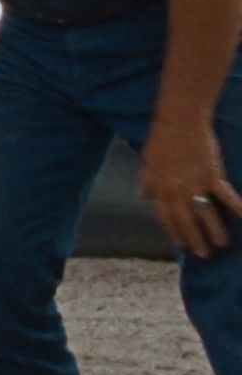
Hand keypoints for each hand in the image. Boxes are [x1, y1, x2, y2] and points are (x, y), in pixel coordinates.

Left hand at [139, 116, 241, 257]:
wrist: (179, 120)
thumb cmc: (161, 138)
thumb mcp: (147, 161)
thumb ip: (146, 181)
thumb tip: (143, 196)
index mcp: (157, 187)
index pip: (165, 216)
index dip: (173, 231)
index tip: (180, 243)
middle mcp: (175, 190)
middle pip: (185, 221)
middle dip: (194, 240)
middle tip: (202, 254)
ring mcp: (194, 184)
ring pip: (206, 215)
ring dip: (214, 232)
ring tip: (221, 244)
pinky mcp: (212, 176)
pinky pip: (226, 197)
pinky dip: (237, 209)